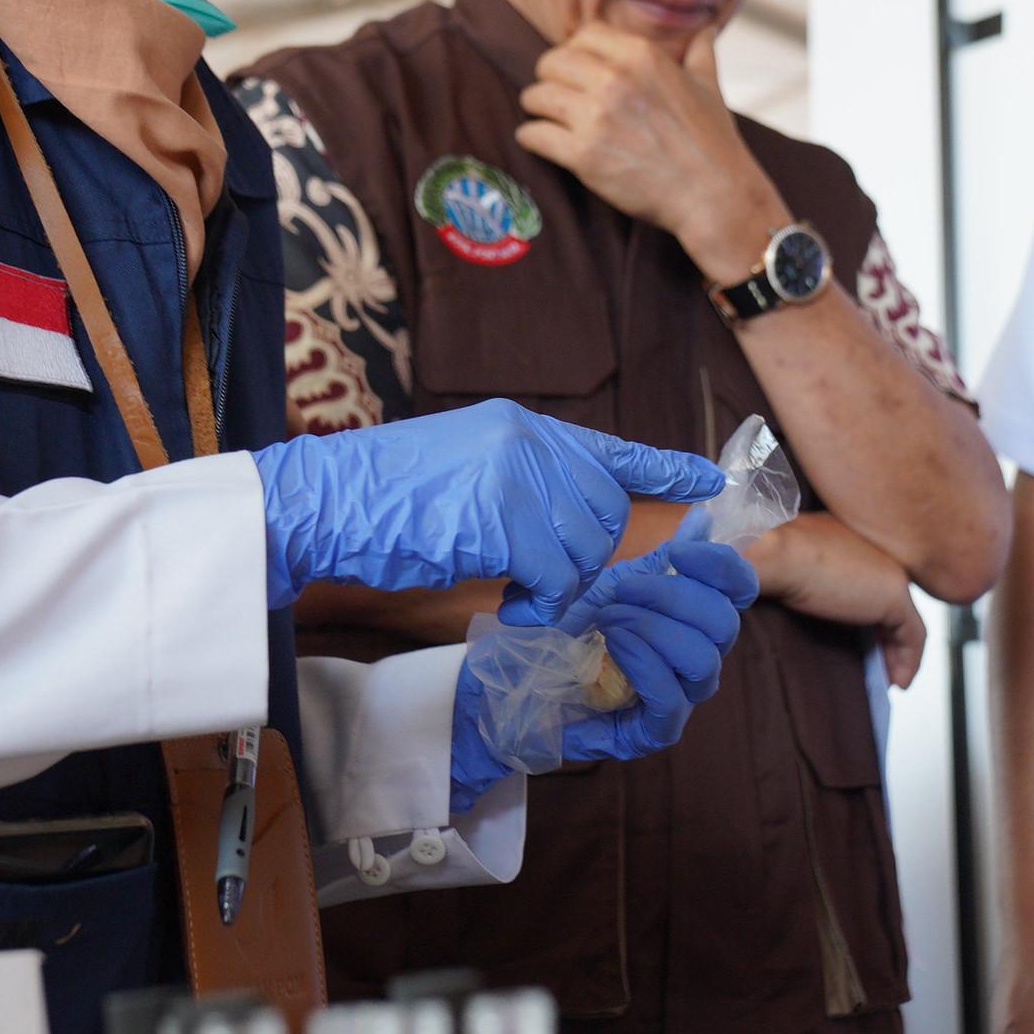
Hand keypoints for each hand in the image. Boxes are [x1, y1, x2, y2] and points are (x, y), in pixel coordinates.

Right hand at [255, 399, 721, 618]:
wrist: (323, 504)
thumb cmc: (381, 503)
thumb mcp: (463, 472)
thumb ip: (519, 485)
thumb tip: (563, 523)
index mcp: (519, 427)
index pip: (611, 448)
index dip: (665, 468)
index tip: (710, 478)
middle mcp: (527, 440)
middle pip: (603, 513)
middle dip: (586, 560)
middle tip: (541, 584)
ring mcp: (517, 473)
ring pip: (584, 547)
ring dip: (559, 586)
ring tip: (518, 596)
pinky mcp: (504, 517)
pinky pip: (556, 575)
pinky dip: (541, 602)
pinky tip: (512, 606)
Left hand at [515, 25, 789, 282]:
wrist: (714, 195)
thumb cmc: (712, 142)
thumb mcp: (709, 86)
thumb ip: (701, 52)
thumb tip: (706, 29)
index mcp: (642, 56)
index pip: (584, 35)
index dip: (576, 52)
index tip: (576, 70)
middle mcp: (615, 79)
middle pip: (552, 62)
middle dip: (549, 78)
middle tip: (556, 97)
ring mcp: (596, 117)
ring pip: (536, 96)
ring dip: (537, 108)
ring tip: (546, 119)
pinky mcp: (583, 155)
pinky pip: (533, 134)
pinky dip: (531, 138)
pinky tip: (541, 142)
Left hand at [548, 540, 756, 761]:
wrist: (513, 676)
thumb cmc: (564, 631)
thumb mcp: (611, 585)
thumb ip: (660, 560)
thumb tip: (704, 519)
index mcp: (694, 620)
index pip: (740, 591)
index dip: (721, 566)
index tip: (677, 551)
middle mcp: (696, 660)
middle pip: (725, 625)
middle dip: (673, 596)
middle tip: (622, 589)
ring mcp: (679, 699)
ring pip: (704, 662)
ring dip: (652, 629)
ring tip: (607, 619)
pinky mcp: (652, 733)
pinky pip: (671, 700)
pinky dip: (644, 664)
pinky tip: (613, 645)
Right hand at [744, 515, 931, 688]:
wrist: (772, 553)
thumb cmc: (768, 558)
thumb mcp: (786, 568)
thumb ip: (801, 582)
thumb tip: (793, 605)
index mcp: (849, 539)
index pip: (868, 580)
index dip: (866, 610)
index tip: (862, 639)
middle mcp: (876, 551)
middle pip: (889, 599)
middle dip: (886, 635)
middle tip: (880, 664)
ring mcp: (889, 572)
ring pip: (904, 619)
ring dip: (899, 652)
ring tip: (891, 678)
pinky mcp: (894, 596)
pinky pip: (912, 634)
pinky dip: (908, 659)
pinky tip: (898, 681)